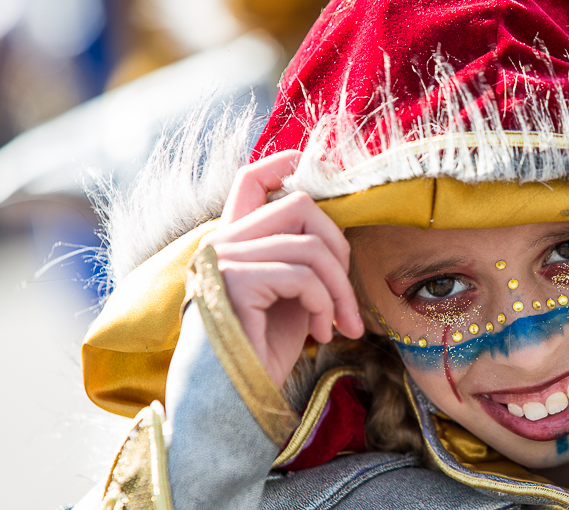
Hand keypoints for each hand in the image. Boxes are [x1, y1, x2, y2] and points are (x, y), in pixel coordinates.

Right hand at [199, 150, 364, 386]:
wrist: (231, 405)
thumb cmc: (261, 355)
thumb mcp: (291, 298)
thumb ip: (303, 260)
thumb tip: (339, 232)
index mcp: (232, 242)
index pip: (251, 180)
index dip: (285, 164)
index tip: (319, 169)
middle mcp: (221, 243)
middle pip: (299, 203)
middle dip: (339, 247)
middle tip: (347, 297)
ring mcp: (223, 259)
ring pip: (311, 244)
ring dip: (340, 288)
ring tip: (342, 324)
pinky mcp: (233, 281)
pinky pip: (302, 274)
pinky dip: (324, 304)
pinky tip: (321, 333)